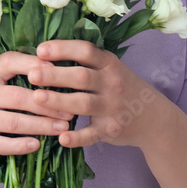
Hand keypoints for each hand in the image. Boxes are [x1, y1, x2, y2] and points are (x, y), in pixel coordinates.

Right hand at [0, 51, 75, 163]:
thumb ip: (10, 74)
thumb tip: (52, 66)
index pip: (9, 62)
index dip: (33, 63)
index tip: (57, 68)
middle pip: (18, 96)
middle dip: (48, 103)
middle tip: (72, 108)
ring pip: (15, 121)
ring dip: (42, 125)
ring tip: (63, 127)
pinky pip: (2, 144)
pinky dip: (21, 145)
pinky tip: (37, 145)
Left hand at [27, 39, 167, 148]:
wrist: (154, 117)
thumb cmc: (121, 87)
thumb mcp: (109, 67)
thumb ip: (85, 60)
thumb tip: (44, 51)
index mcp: (109, 64)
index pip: (86, 51)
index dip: (63, 49)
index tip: (40, 50)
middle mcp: (112, 83)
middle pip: (81, 77)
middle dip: (55, 75)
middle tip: (31, 74)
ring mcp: (112, 107)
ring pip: (83, 104)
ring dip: (59, 101)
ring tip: (36, 98)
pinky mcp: (111, 129)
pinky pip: (92, 134)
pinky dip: (77, 138)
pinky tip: (61, 138)